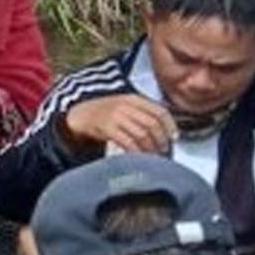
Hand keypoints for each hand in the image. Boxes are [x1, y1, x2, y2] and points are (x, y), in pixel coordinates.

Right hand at [62, 94, 176, 154]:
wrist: (80, 114)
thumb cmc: (105, 113)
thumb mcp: (124, 106)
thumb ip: (142, 113)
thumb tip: (166, 129)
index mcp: (133, 99)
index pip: (159, 111)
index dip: (170, 126)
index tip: (174, 137)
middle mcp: (125, 106)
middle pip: (152, 124)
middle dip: (161, 139)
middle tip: (164, 149)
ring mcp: (116, 116)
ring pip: (142, 134)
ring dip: (150, 147)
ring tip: (153, 155)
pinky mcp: (107, 128)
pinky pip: (128, 142)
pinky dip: (137, 151)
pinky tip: (139, 156)